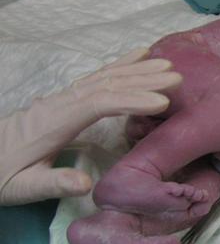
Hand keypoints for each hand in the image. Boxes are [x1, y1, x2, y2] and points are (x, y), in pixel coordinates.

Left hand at [0, 48, 181, 205]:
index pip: (98, 104)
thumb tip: (86, 184)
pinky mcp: (66, 97)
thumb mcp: (21, 188)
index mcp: (54, 122)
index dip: (130, 100)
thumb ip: (53, 183)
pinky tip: (139, 56)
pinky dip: (120, 64)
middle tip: (176, 78)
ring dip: (138, 69)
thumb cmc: (1, 174)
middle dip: (143, 79)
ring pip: (104, 76)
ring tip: (168, 65)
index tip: (161, 102)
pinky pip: (97, 76)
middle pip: (107, 84)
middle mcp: (61, 103)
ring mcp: (63, 97)